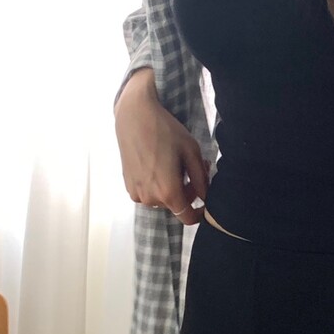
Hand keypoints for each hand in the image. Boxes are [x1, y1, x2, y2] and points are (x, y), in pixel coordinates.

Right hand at [114, 68, 208, 225]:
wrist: (134, 116)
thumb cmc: (166, 131)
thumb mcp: (192, 152)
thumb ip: (202, 180)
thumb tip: (205, 197)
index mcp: (168, 192)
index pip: (188, 218)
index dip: (200, 213)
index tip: (205, 201)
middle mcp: (150, 198)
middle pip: (176, 205)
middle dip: (188, 190)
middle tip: (194, 166)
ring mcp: (137, 193)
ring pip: (163, 199)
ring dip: (172, 186)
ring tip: (175, 163)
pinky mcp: (128, 186)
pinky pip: (149, 192)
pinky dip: (157, 183)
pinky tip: (158, 163)